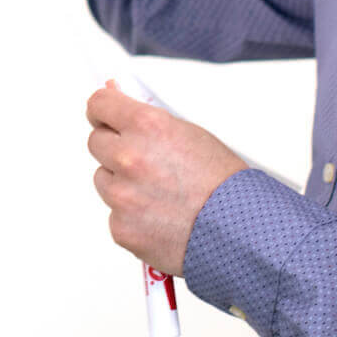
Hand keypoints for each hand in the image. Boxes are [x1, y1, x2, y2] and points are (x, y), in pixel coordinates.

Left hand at [86, 80, 245, 275]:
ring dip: (122, 183)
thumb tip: (119, 104)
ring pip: (104, 180)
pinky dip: (132, 215)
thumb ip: (150, 122)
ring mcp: (121, 195)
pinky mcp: (121, 227)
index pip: (100, 104)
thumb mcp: (191, 135)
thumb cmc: (224, 184)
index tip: (104, 114)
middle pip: (96, 142)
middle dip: (115, 147)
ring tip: (160, 193)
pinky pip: (115, 214)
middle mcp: (129, 158)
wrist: (240, 232)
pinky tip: (160, 217)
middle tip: (142, 158)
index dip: (103, 109)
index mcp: (147, 126)